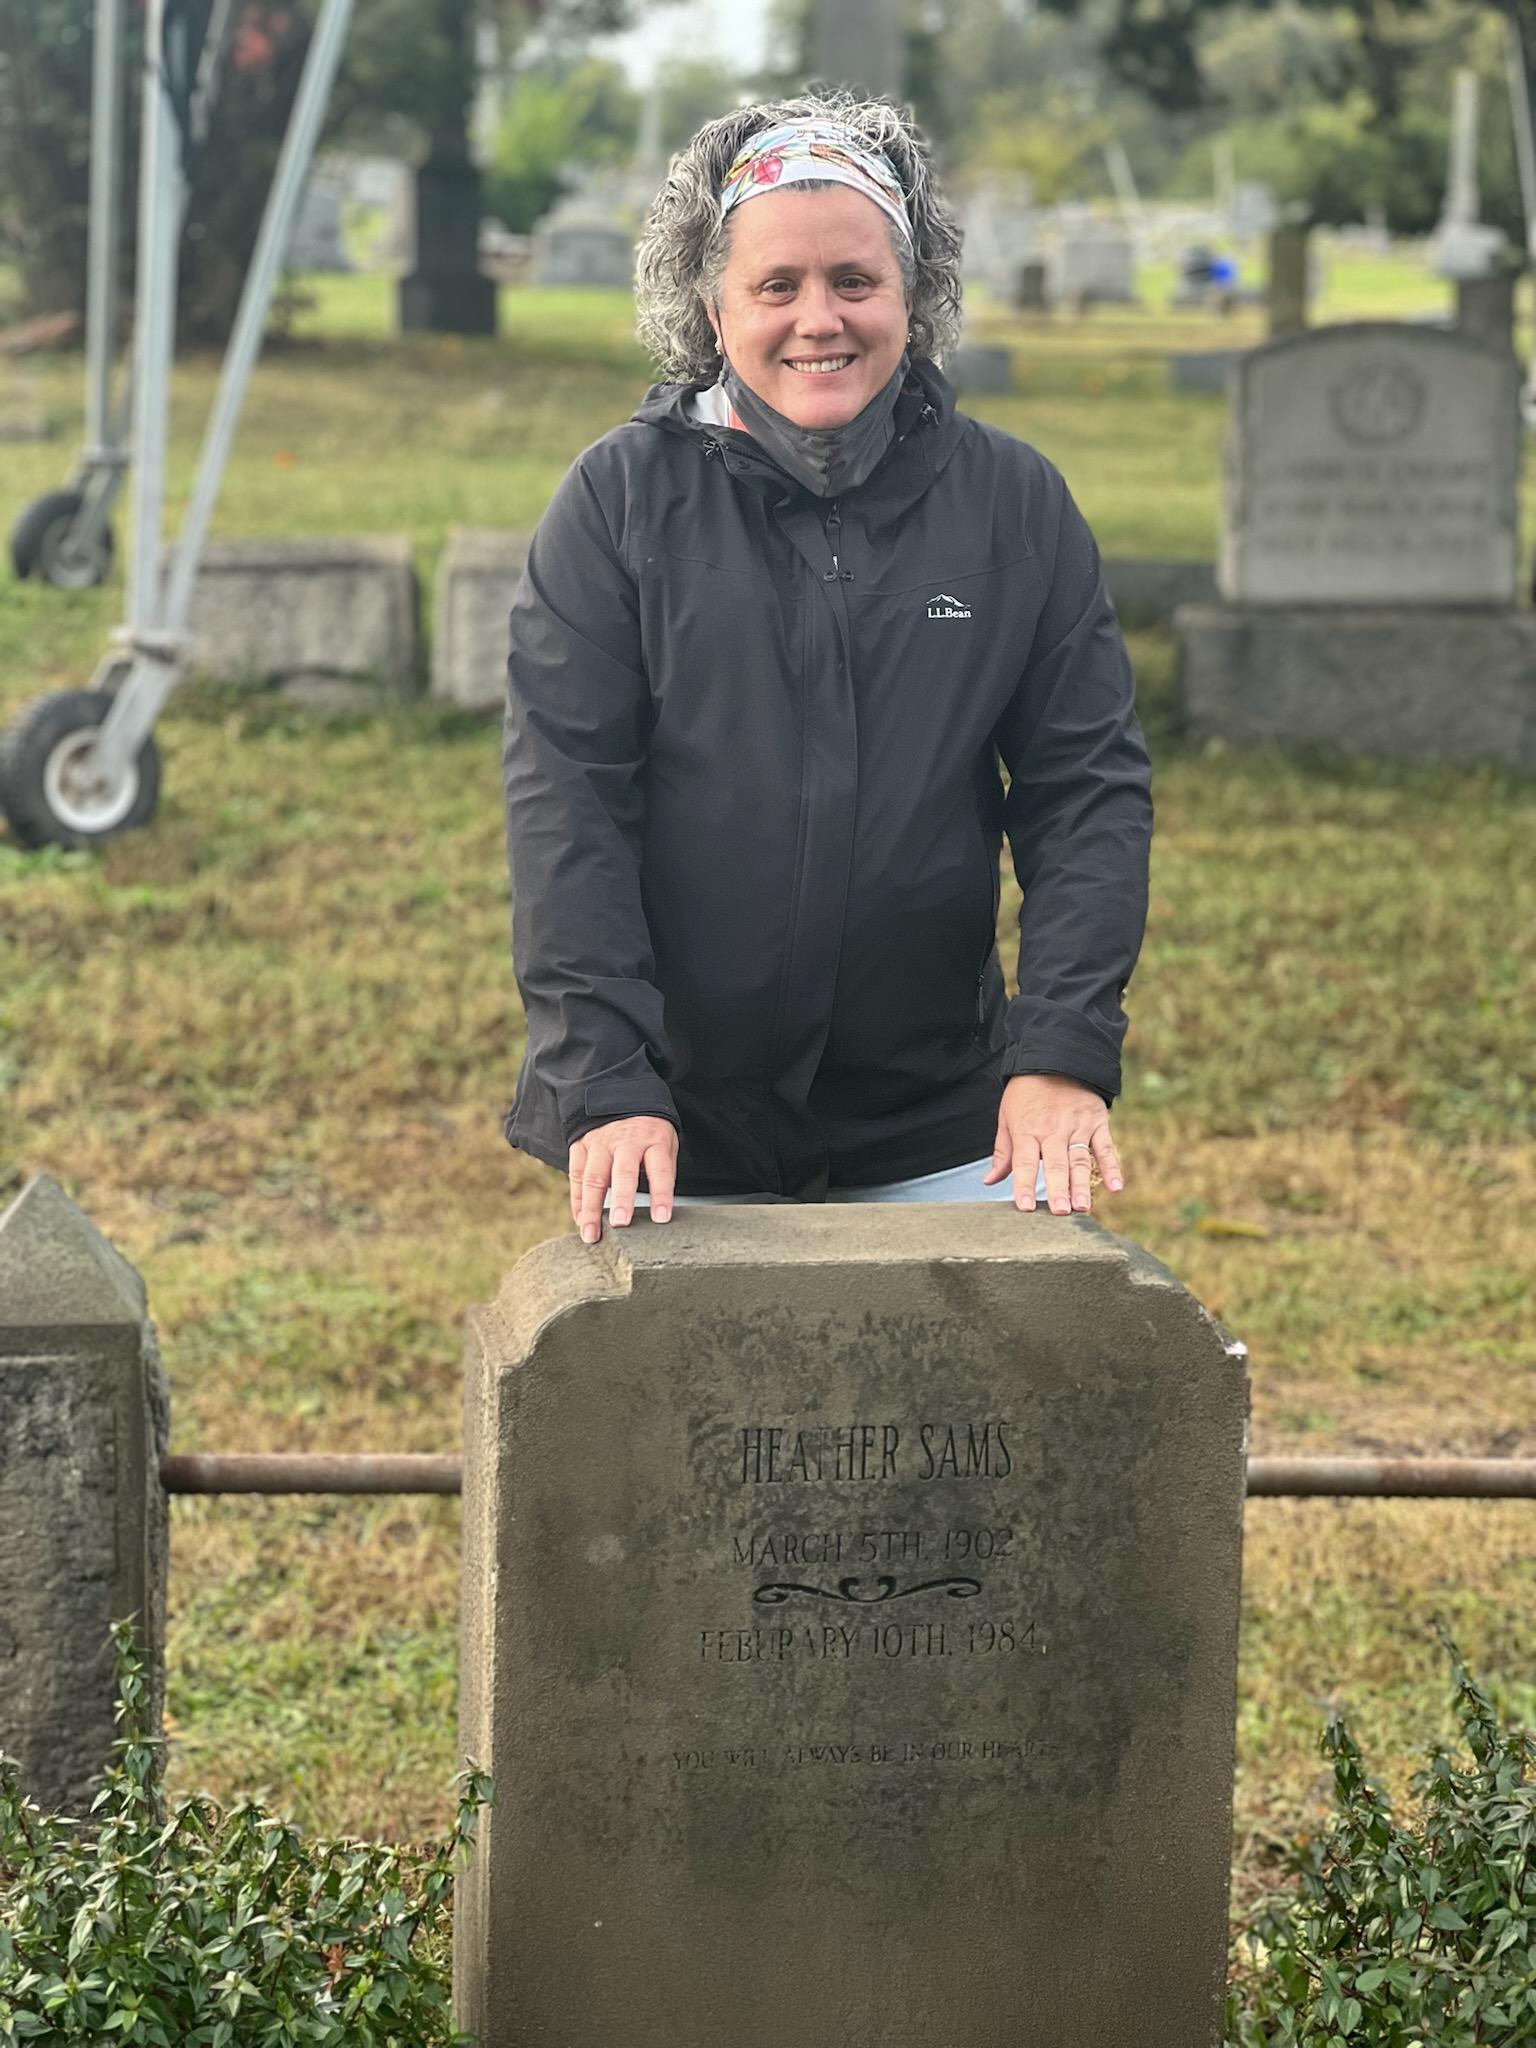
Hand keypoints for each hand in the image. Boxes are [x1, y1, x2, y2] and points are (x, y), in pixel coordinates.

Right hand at [568, 1117, 677, 1244]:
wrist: (619, 1094)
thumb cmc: (648, 1129)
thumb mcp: (665, 1141)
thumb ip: (661, 1170)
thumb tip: (659, 1210)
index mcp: (653, 1139)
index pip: (659, 1169)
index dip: (661, 1194)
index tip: (661, 1218)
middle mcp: (625, 1141)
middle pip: (623, 1172)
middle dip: (621, 1199)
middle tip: (620, 1223)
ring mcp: (600, 1143)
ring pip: (593, 1177)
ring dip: (591, 1209)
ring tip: (591, 1235)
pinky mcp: (581, 1146)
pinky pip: (577, 1176)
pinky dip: (578, 1201)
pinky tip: (581, 1222)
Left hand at [982, 1074, 1123, 1215]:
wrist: (1057, 1059)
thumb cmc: (1026, 1094)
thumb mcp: (1007, 1117)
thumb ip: (1003, 1152)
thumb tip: (989, 1181)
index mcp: (1028, 1129)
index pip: (1025, 1162)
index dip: (1025, 1185)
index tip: (1025, 1207)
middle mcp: (1053, 1130)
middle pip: (1056, 1164)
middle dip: (1058, 1189)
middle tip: (1060, 1213)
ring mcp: (1077, 1126)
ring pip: (1080, 1159)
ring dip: (1082, 1185)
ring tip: (1083, 1208)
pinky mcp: (1097, 1123)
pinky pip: (1105, 1147)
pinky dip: (1112, 1167)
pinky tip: (1116, 1187)